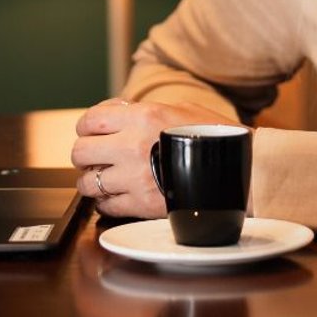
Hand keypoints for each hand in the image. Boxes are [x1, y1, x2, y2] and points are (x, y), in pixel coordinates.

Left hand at [70, 98, 237, 219]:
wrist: (237, 169)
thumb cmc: (212, 136)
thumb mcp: (179, 109)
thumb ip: (142, 111)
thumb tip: (114, 114)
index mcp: (141, 116)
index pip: (90, 120)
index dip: (86, 128)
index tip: (90, 133)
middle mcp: (131, 145)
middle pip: (80, 152)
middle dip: (85, 155)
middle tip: (95, 158)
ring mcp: (134, 177)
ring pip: (87, 183)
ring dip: (92, 182)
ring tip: (104, 180)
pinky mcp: (141, 204)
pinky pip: (105, 207)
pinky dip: (106, 203)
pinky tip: (118, 197)